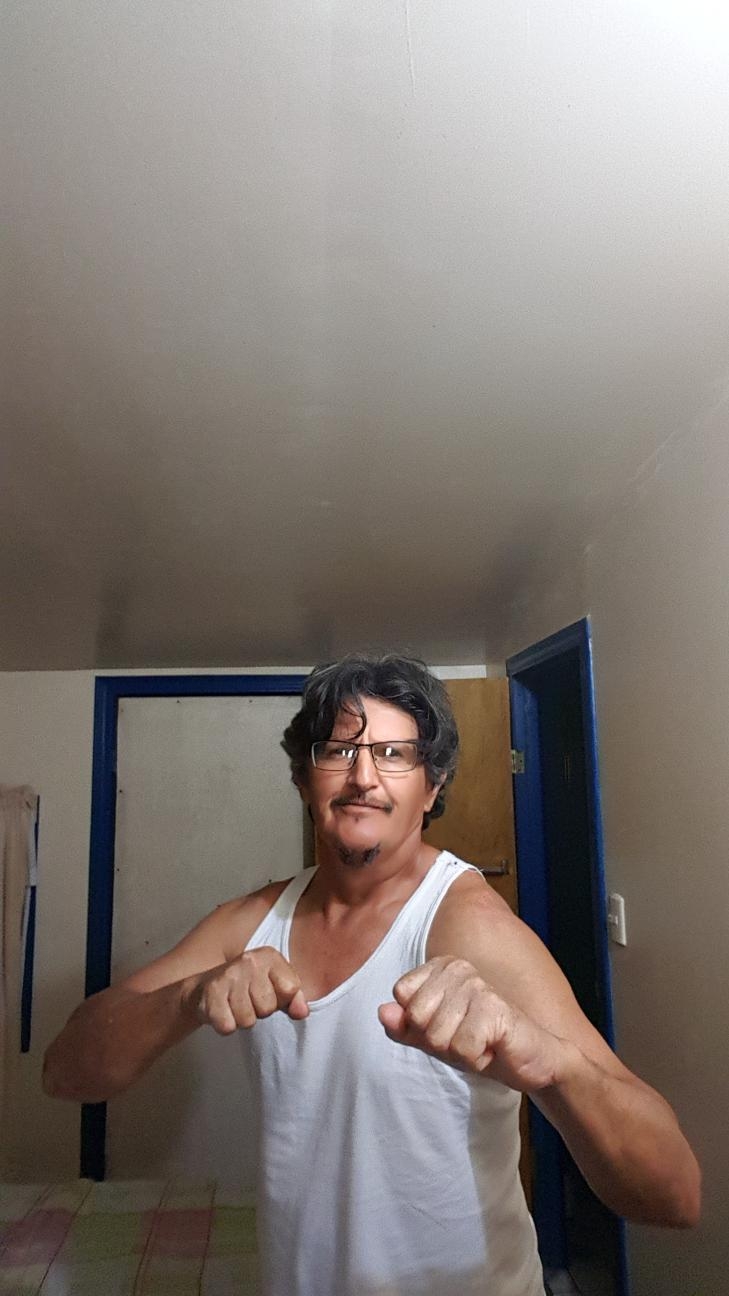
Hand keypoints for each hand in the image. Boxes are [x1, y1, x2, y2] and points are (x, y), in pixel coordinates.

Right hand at [182, 946, 308, 1034]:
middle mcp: (250, 960)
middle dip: (259, 1011)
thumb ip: (294, 998)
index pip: (291, 989)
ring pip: (248, 1020)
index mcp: (269, 956)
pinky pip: (228, 1026)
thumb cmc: (247, 988)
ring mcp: (229, 975)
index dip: (282, 1000)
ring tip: (235, 1005)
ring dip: (242, 1019)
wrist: (204, 988)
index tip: (270, 994)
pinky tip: (223, 1010)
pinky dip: (226, 1024)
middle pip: (268, 1008)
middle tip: (248, 1000)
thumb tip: (303, 1012)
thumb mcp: (274, 986)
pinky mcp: (212, 993)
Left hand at [378, 955, 561, 1091]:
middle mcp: (460, 969)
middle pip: (418, 1017)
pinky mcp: (495, 1009)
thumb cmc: (479, 1044)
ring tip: (480, 1043)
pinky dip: (476, 1059)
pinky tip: (492, 1048)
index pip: (403, 994)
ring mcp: (478, 986)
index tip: (447, 1026)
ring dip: (459, 1052)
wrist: (529, 1061)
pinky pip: (462, 1047)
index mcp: (442, 967)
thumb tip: (382, 1011)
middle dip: (439, 1041)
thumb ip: (404, 1026)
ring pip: (438, 1036)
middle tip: (465, 1038)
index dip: (419, 1023)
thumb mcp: (434, 1039)